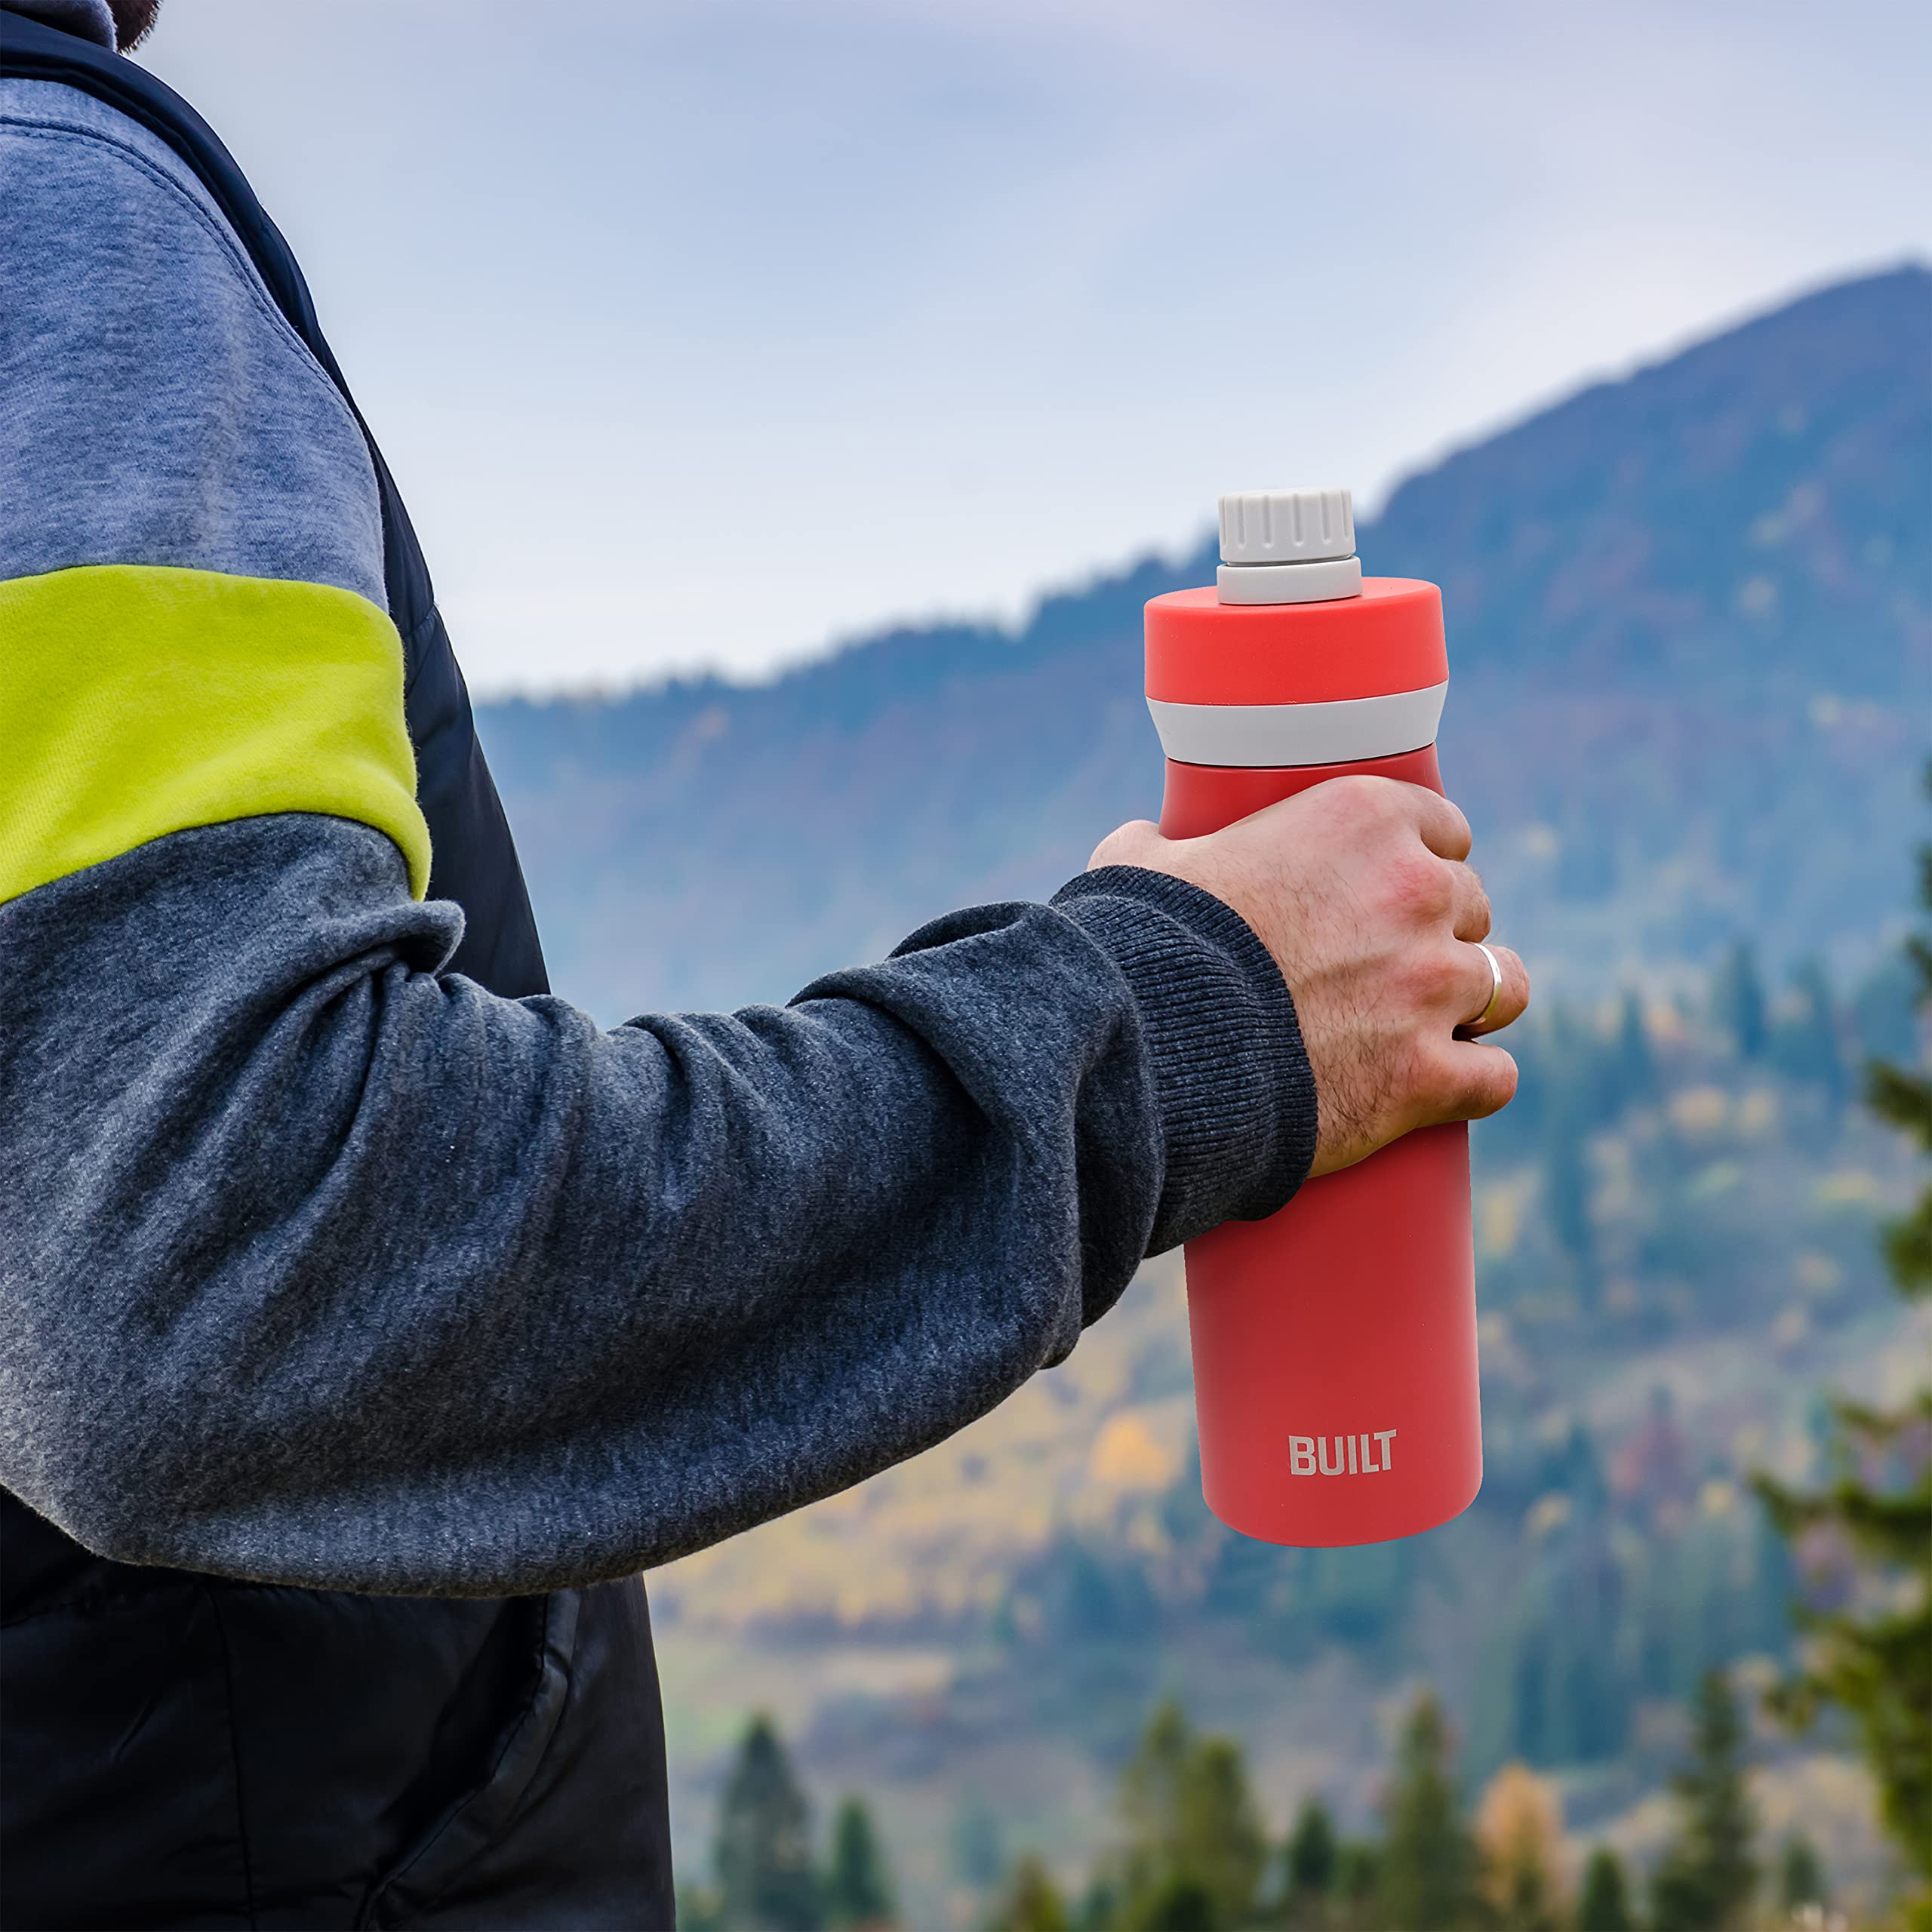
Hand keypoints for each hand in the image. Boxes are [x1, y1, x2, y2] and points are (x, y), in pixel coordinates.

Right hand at [1089, 777, 1529, 1176]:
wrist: (1155, 1048)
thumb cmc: (1144, 947)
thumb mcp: (1142, 867)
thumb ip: (1160, 845)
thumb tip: (1148, 846)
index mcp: (1362, 820)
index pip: (1443, 827)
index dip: (1422, 861)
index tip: (1397, 888)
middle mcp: (1416, 891)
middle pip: (1472, 903)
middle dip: (1441, 933)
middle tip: (1397, 964)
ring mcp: (1431, 985)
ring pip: (1504, 984)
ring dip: (1477, 1002)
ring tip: (1443, 1024)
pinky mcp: (1427, 1074)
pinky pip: (1493, 1078)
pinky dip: (1474, 1084)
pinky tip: (1454, 1088)